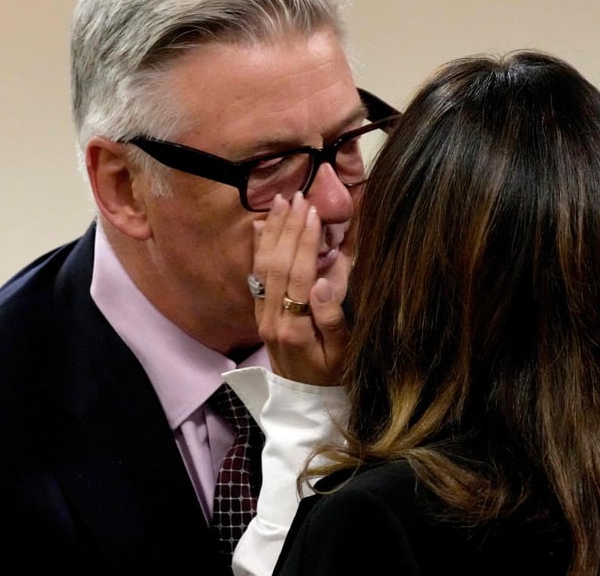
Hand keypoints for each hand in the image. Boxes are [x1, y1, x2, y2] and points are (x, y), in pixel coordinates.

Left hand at [252, 192, 349, 384]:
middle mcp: (272, 319)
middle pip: (277, 264)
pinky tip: (261, 226)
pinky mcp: (259, 313)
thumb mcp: (344, 354)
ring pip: (262, 266)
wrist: (304, 402)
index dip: (305, 242)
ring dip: (271, 231)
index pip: (298, 274)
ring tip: (279, 201)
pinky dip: (258, 248)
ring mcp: (262, 315)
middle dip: (288, 228)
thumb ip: (333, 319)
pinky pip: (255, 276)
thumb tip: (323, 282)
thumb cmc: (333, 376)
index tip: (313, 213)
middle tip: (298, 196)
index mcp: (294, 327)